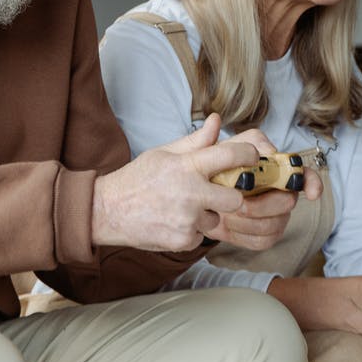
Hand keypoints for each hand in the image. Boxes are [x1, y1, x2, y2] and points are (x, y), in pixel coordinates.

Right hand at [91, 115, 257, 251]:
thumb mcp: (163, 153)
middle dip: (229, 196)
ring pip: (215, 219)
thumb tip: (216, 121)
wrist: (108, 210)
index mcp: (187, 167)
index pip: (230, 156)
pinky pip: (200, 236)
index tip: (254, 157)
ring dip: (205, 215)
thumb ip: (194, 141)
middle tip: (214, 193)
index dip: (248, 155)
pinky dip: (190, 231)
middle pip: (235, 199)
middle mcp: (190, 193)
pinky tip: (173, 221)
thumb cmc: (137, 179)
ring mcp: (187, 220)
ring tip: (182, 208)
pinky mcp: (182, 240)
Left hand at [198, 128, 319, 251]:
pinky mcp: (264, 234)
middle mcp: (279, 190)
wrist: (194, 201)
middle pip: (287, 202)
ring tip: (224, 214)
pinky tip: (228, 227)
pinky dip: (243, 236)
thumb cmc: (206, 173)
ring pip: (274, 224)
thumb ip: (207, 139)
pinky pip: (263, 240)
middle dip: (260, 205)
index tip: (311, 193)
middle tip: (236, 203)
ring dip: (246, 222)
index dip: (311, 182)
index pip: (302, 173)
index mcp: (271, 167)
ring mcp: (274, 214)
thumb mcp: (202, 154)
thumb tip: (214, 120)